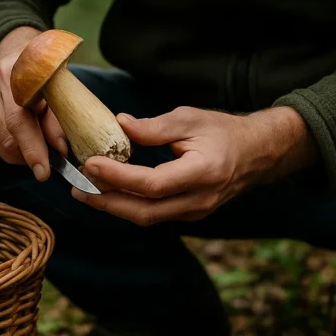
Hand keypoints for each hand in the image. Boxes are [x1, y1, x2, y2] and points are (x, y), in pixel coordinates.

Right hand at [0, 27, 67, 180]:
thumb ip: (58, 120)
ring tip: (38, 148)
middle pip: (8, 135)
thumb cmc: (45, 77)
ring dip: (22, 154)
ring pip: (1, 144)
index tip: (43, 172)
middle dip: (30, 155)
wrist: (18, 59)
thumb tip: (60, 151)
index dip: (32, 147)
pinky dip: (12, 150)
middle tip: (47, 165)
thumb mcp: (58, 91)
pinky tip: (23, 141)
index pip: (18, 119)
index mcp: (14, 75)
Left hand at [72, 106, 318, 224]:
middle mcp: (199, 199)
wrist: (258, 153)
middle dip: (107, 203)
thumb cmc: (224, 131)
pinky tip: (110, 193)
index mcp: (202, 172)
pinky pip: (155, 215)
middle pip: (145, 212)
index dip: (118, 177)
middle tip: (78, 188)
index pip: (152, 184)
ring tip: (86, 192)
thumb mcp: (190, 118)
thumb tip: (117, 125)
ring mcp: (196, 211)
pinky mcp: (190, 213)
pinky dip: (129, 205)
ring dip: (114, 207)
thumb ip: (153, 127)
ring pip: (147, 217)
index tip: (91, 163)